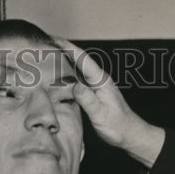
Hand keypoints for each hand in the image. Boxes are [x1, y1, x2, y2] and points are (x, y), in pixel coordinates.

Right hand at [54, 37, 164, 168]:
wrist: (131, 134)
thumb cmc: (118, 126)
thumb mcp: (101, 115)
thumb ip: (88, 100)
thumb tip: (74, 85)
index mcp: (101, 81)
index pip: (82, 59)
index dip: (67, 47)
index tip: (52, 39)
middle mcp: (99, 80)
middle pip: (78, 60)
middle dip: (62, 49)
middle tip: (43, 44)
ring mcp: (97, 86)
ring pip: (77, 69)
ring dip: (63, 61)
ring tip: (46, 56)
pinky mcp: (94, 93)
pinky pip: (78, 79)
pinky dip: (67, 74)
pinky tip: (58, 76)